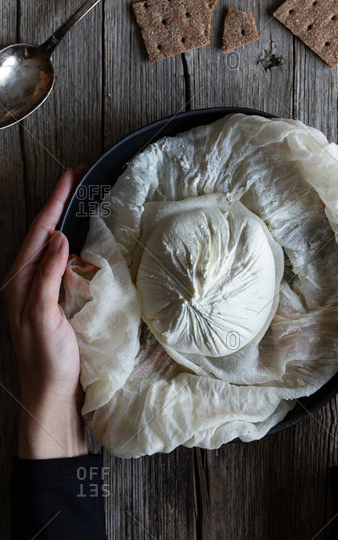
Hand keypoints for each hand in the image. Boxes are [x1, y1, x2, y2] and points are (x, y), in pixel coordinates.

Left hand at [3, 167, 87, 458]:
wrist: (52, 396)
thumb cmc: (47, 362)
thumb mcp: (44, 318)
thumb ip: (47, 277)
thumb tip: (58, 238)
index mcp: (19, 282)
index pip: (40, 232)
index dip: (55, 201)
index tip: (70, 176)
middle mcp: (25, 282)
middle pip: (43, 233)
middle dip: (59, 204)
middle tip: (79, 180)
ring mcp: (38, 291)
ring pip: (51, 246)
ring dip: (65, 220)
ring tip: (80, 201)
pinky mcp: (52, 299)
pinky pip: (60, 263)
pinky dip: (71, 244)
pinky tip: (83, 241)